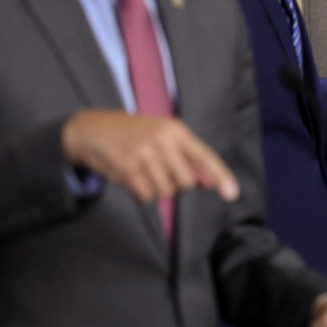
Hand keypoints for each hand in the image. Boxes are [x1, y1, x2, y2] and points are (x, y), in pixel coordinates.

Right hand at [61, 108, 239, 201]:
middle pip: (187, 182)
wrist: (94, 129)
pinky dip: (142, 193)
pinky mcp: (126, 170)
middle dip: (178, 183)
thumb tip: (209, 183)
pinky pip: (146, 196)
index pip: (205, 156)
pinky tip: (134, 177)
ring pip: (167, 192)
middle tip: (163, 170)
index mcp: (176, 130)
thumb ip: (188, 156)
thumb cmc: (137, 134)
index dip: (220, 176)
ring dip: (158, 189)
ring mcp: (143, 156)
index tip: (232, 193)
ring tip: (146, 171)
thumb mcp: (165, 134)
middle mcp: (162, 141)